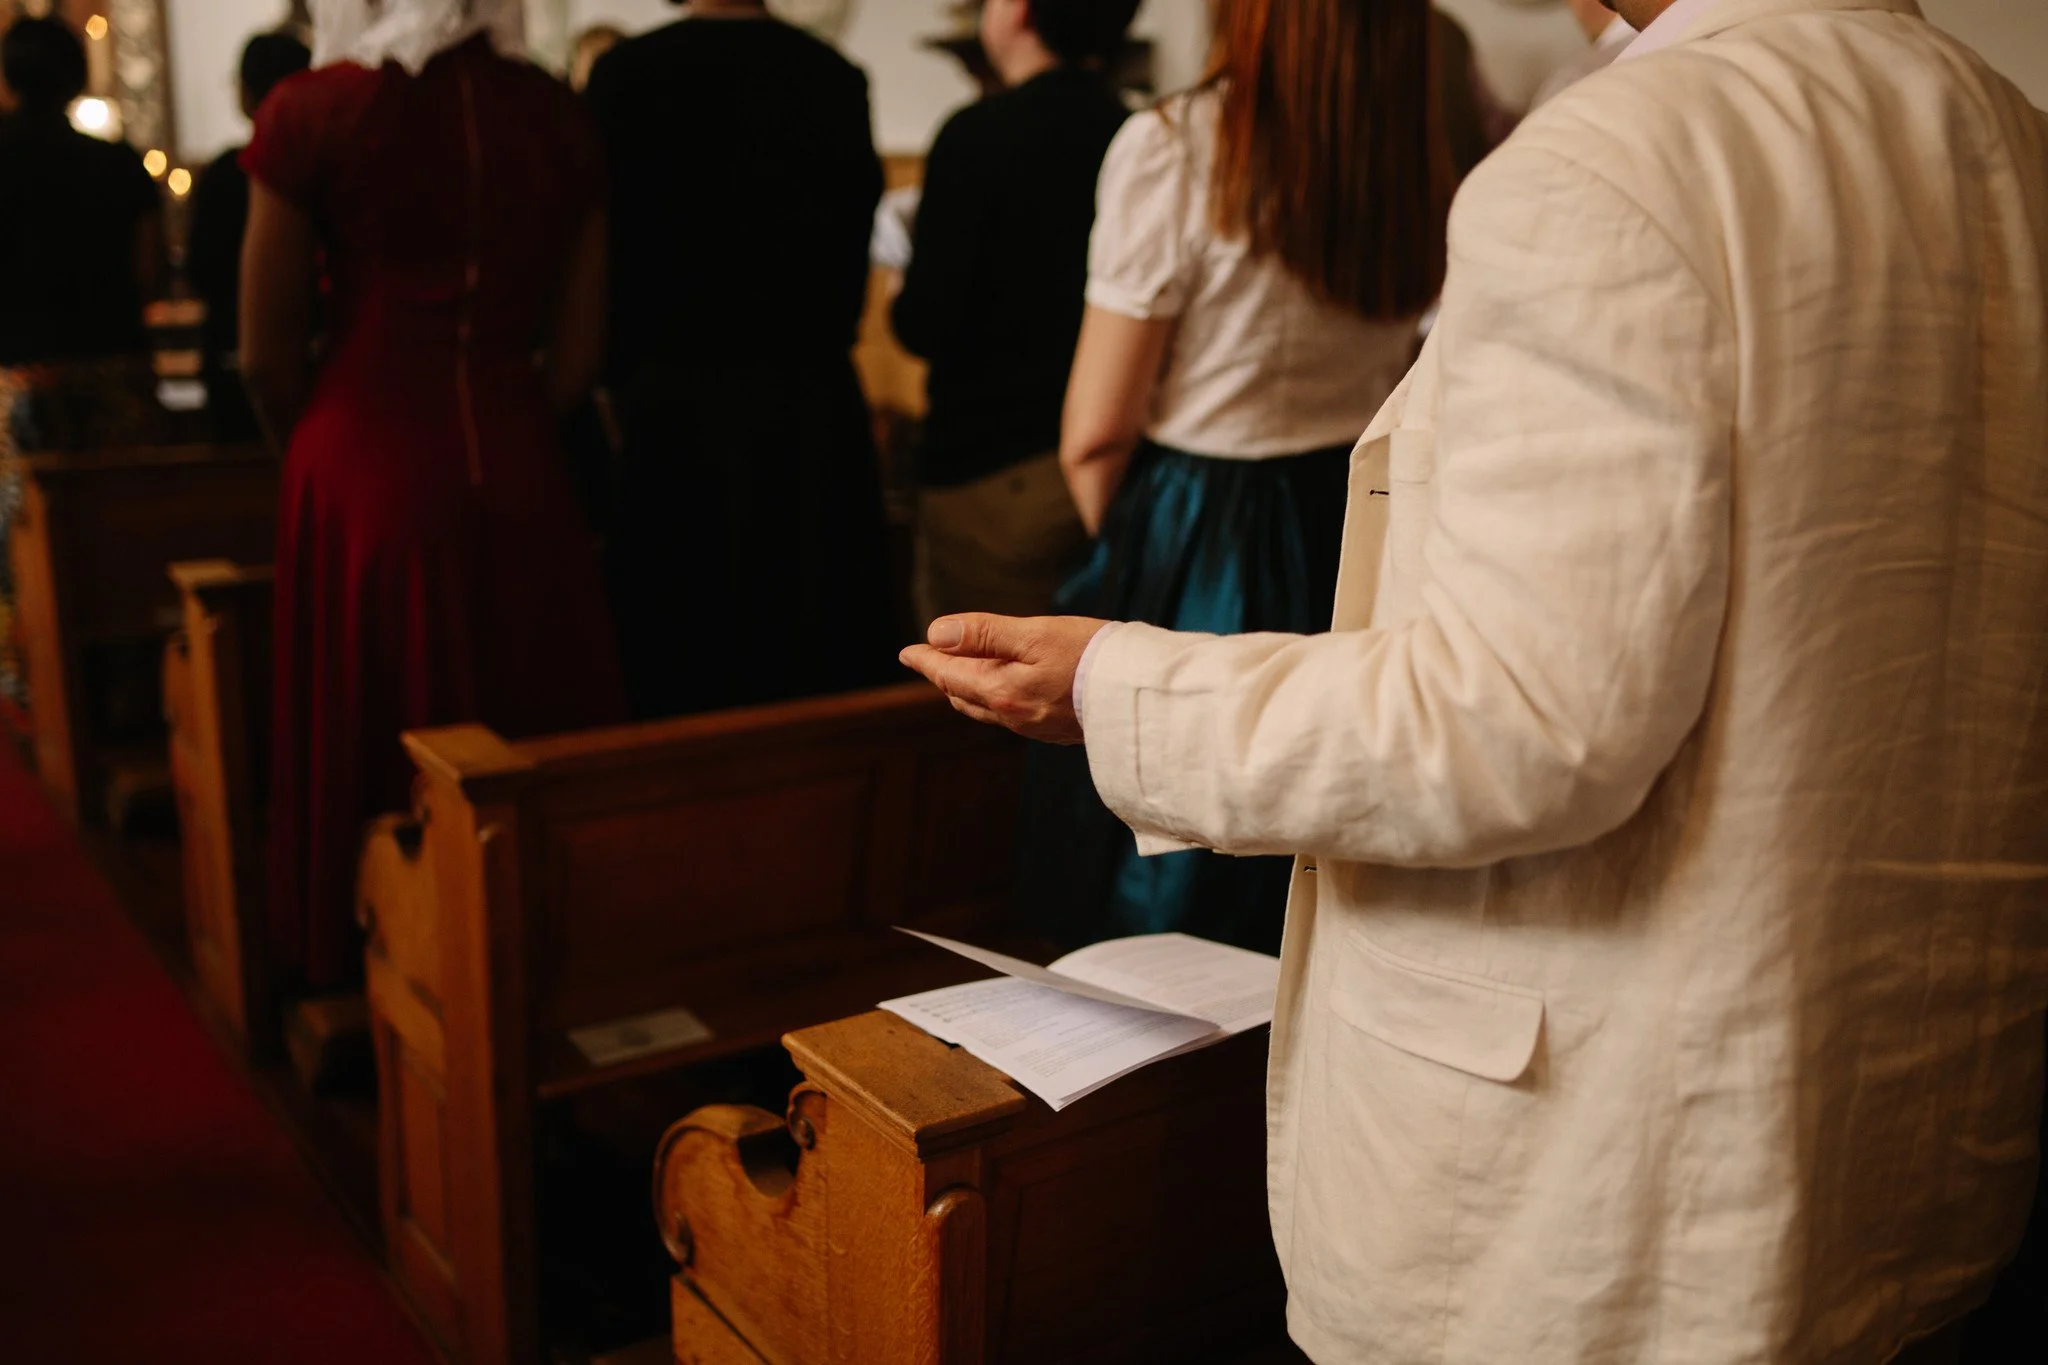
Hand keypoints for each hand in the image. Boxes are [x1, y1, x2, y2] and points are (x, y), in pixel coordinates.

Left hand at [899, 614, 1108, 745]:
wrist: (1140, 694)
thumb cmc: (1091, 656)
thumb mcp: (1035, 633)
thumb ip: (985, 634)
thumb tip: (937, 635)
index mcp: (1001, 691)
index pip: (951, 674)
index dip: (927, 660)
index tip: (907, 652)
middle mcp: (1013, 716)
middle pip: (964, 695)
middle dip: (944, 676)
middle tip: (929, 659)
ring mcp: (1034, 727)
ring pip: (985, 708)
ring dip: (966, 690)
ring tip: (957, 675)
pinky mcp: (1056, 730)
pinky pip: (1010, 716)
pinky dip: (993, 699)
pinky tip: (1003, 692)